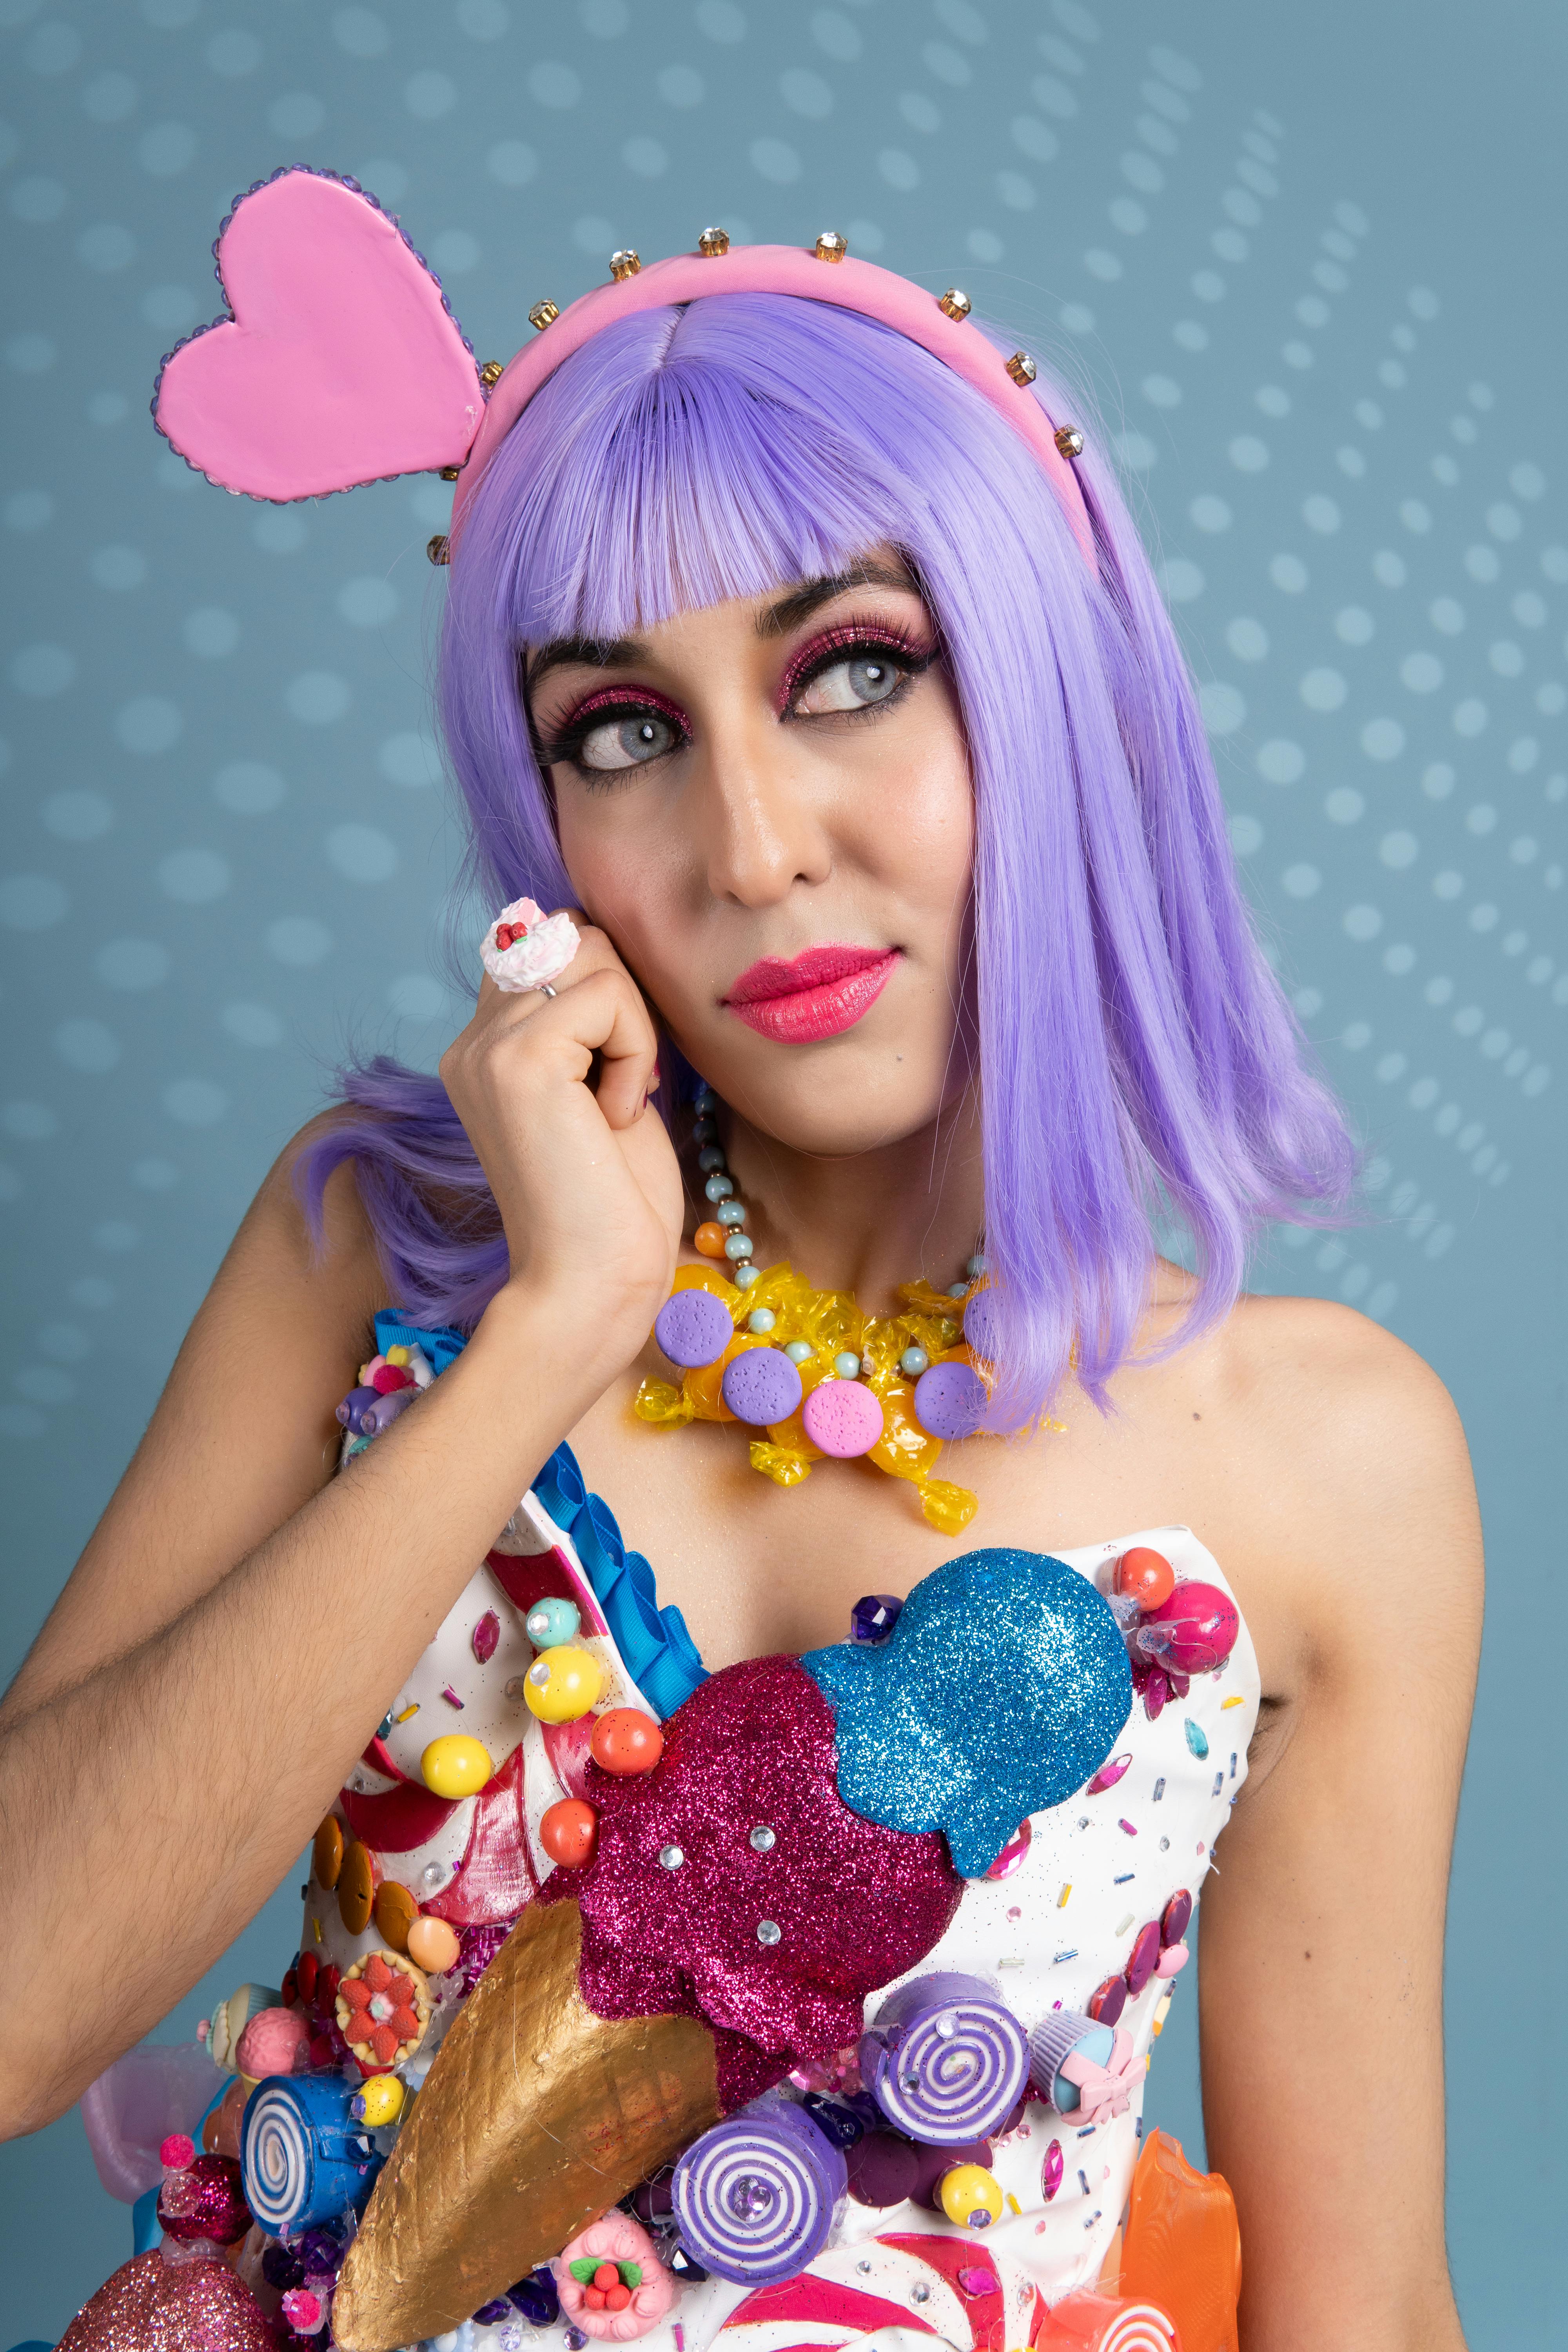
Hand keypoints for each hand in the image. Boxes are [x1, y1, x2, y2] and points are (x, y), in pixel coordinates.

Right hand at [439, 917, 683, 1377]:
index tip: (617, 1076)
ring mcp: (486, 1048)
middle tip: (622, 1090)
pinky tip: (615, 1116)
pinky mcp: (518, 1060)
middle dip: (625, 1000)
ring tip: (616, 1103)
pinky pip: (607, 995)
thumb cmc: (614, 1204)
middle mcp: (472, 1042)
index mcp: (487, 1049)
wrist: (593, 1285)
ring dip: (632, 1026)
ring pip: (591, 954)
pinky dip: (635, 1051)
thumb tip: (602, 944)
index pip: (552, 945)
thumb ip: (592, 1019)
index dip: (608, 991)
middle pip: (573, 935)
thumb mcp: (605, 1087)